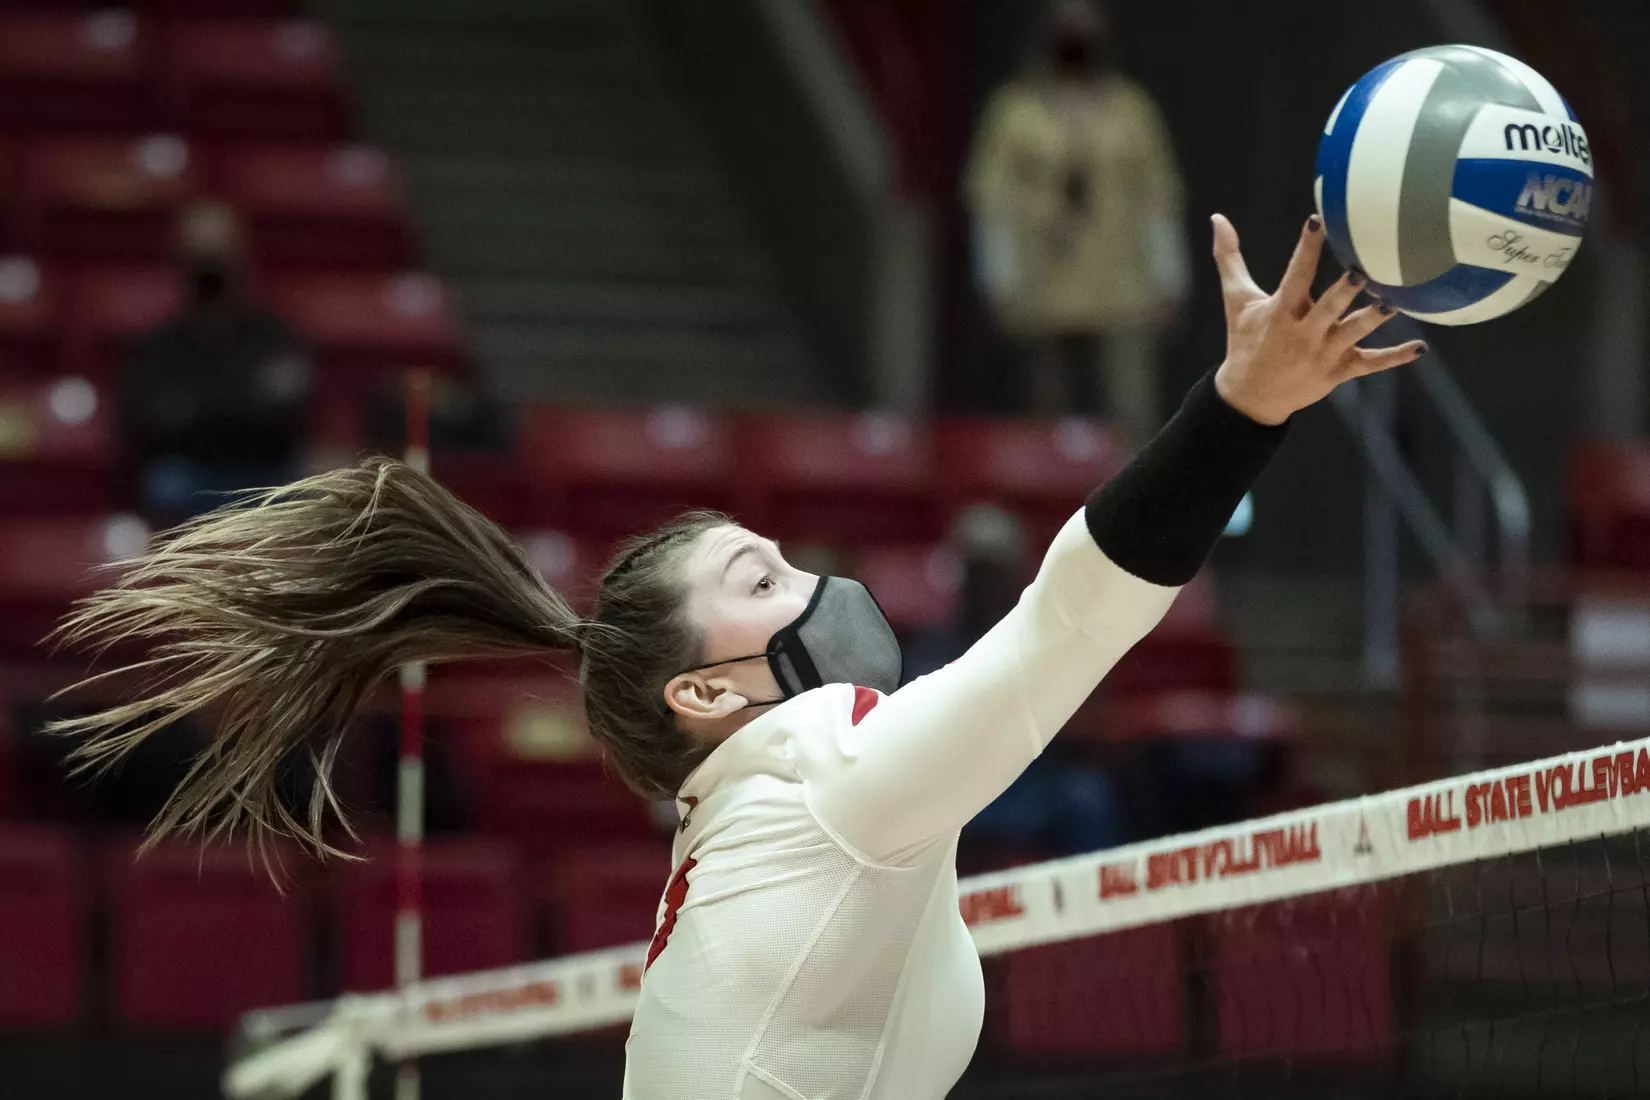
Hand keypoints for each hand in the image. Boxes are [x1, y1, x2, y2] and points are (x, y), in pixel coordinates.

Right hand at [1209, 213, 1424, 425]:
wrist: (1250, 398)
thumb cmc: (1245, 341)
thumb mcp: (1237, 300)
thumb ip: (1230, 258)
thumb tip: (1217, 217)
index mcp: (1280, 312)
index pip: (1295, 275)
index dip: (1305, 248)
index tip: (1317, 221)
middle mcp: (1302, 333)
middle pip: (1327, 308)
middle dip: (1343, 292)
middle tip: (1360, 273)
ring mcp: (1322, 354)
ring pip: (1352, 334)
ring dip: (1371, 320)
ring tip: (1393, 304)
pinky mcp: (1338, 371)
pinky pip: (1370, 364)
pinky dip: (1394, 357)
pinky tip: (1419, 346)